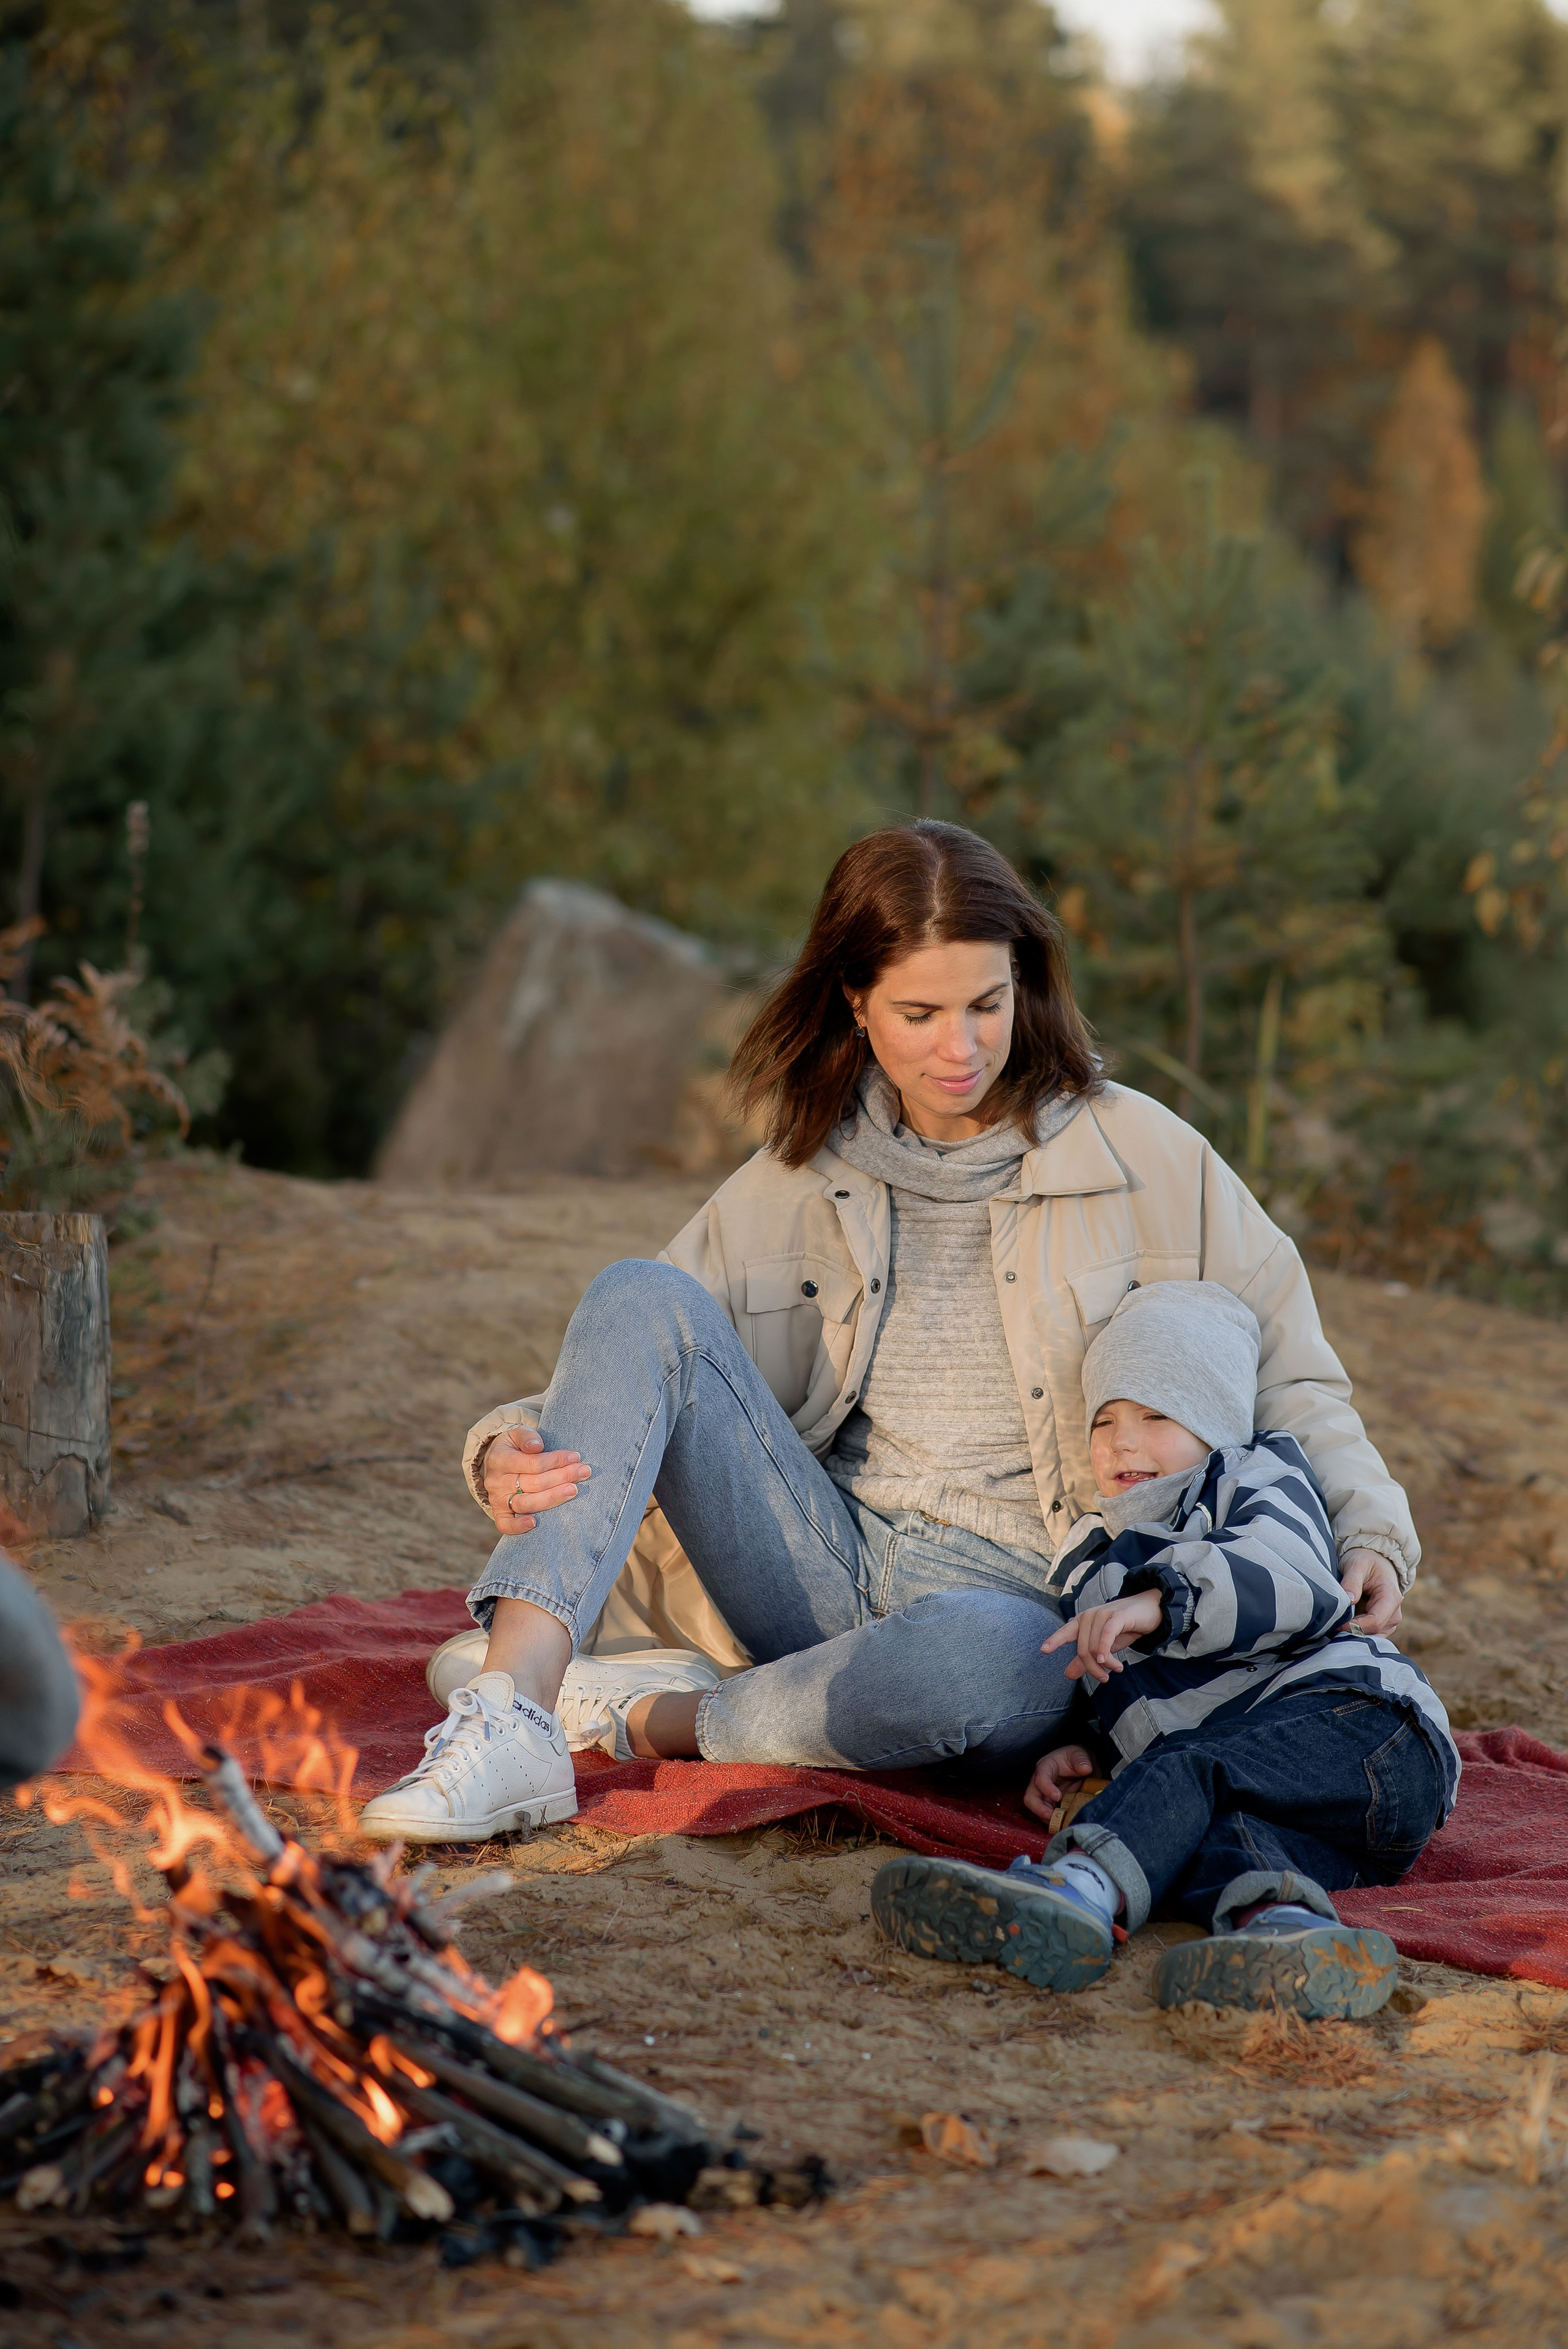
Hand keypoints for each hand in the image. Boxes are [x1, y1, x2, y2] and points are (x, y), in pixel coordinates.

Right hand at [482, 1425, 590, 1532]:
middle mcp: (496, 1481)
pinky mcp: (499, 1513)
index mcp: (500, 1458)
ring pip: (526, 1503)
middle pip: (534, 1483)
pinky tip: (535, 1522)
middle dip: (562, 1477)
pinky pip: (505, 1524)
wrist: (497, 1462)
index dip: (556, 1460)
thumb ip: (527, 1436)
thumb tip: (537, 1446)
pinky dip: (518, 1526)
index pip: (533, 1463)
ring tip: (574, 1490)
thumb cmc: (514, 1447)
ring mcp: (497, 1499)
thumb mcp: (517, 1434)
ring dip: (553, 1498)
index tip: (575, 1457)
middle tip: (584, 1472)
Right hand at [1023, 1743, 1098, 1824]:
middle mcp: (1040, 1782)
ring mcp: (1044, 1795)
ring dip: (1047, 1818)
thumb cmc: (1076, 1758)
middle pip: (1030, 1797)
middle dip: (1039, 1809)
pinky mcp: (1051, 1805)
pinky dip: (1054, 1821)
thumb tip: (1085, 1768)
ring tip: (1060, 1823)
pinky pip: (1048, 1815)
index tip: (1058, 1796)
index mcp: (1045, 1766)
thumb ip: (1081, 1760)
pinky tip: (1064, 1824)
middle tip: (1052, 1816)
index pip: (1040, 1778)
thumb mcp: (1079, 1754)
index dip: (1047, 1788)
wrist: (1081, 1767)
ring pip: (1037, 1810)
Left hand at [1042, 1589, 1164, 1683]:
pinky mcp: (1117, 1616)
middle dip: (1093, 1668)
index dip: (1055, 1641)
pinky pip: (1106, 1635)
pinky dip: (1105, 1649)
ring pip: (1095, 1647)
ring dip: (1107, 1664)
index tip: (1043, 1650)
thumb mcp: (1103, 1647)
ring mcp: (1102, 1614)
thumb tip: (1067, 1674)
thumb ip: (1086, 1660)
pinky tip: (1106, 1661)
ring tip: (1117, 1669)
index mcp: (1082, 1622)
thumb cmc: (1124, 1628)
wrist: (1149, 1611)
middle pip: (1083, 1650)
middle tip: (1105, 1678)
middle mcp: (1089, 1616)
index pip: (1065, 1632)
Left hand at [1340, 1548, 1402, 1636]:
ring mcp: (1389, 1620)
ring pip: (1371, 1637)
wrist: (1374, 1559)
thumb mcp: (1356, 1564)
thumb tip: (1349, 1600)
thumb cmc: (1365, 1560)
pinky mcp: (1381, 1623)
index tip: (1336, 1624)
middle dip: (1352, 1632)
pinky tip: (1342, 1625)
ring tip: (1335, 1624)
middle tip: (1331, 1626)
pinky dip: (1355, 1632)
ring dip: (1353, 1633)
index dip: (1354, 1627)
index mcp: (1391, 1597)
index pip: (1375, 1622)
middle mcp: (1394, 1613)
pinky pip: (1368, 1634)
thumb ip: (1352, 1581)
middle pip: (1373, 1632)